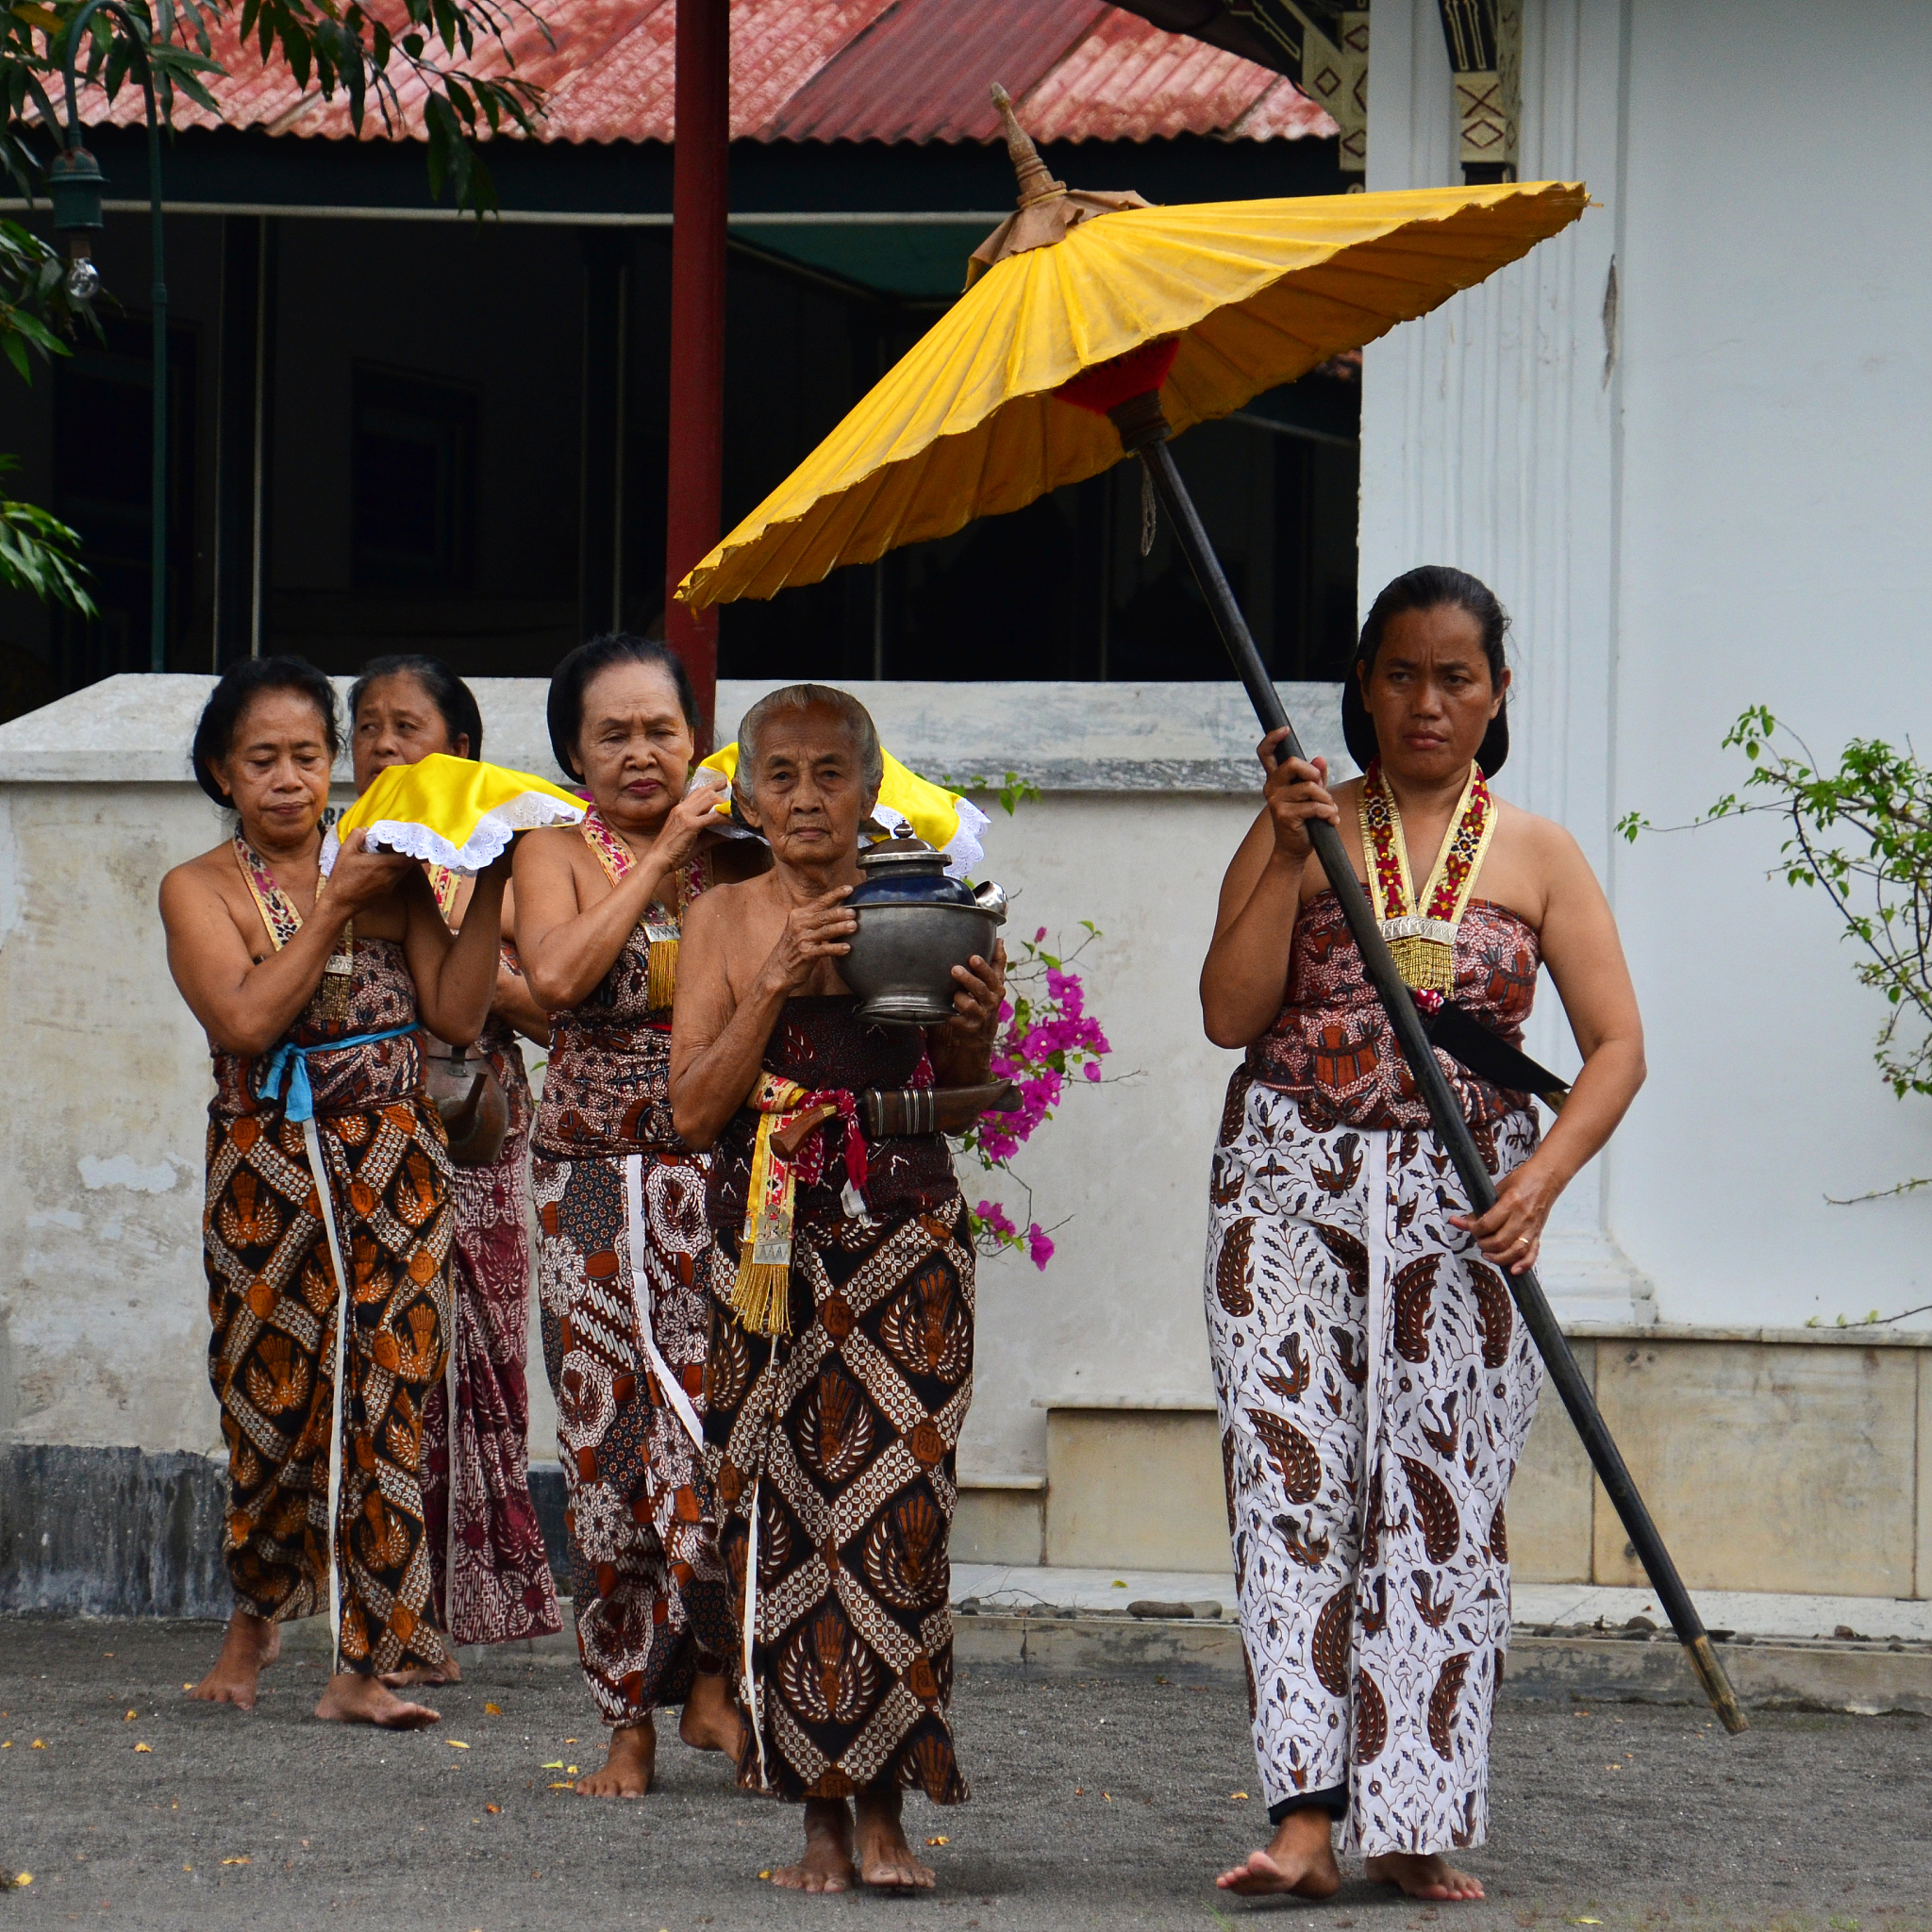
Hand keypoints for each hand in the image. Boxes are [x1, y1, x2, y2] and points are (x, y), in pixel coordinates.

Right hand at [326, 827, 417, 913]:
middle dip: (409, 854)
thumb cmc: (342, 878)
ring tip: (394, 854)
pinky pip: (395, 879)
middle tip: (408, 844)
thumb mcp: (345, 852)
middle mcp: (390, 876)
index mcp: (383, 864)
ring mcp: (390, 886)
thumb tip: (366, 830)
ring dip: (401, 863)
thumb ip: (357, 836)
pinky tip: (383, 868)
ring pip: (402, 872)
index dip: (416, 849)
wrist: (339, 903)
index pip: (409, 857)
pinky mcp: (386, 893)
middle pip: (408, 864)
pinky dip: (394, 872)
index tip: (418, 842)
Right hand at [657, 770, 729, 868]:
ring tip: (736, 811)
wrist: (658, 860)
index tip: (723, 782)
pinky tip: (733, 822)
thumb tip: (728, 834)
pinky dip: (725, 819)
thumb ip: (712, 836)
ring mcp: (685, 815)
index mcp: (680, 809)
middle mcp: (682, 808)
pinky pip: (712, 817)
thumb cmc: (674, 853)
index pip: (697, 792)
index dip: (712, 786)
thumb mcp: (695, 841)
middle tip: (734, 799)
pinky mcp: (690, 825)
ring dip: (724, 805)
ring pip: (710, 799)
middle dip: (722, 794)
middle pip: (706, 792)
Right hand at [758, 885, 856, 995]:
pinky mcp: (805, 954)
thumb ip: (816, 919)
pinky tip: (847, 948)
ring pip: (824, 931)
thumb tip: (841, 910)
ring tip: (853, 926)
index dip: (835, 894)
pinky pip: (824, 949)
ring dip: (840, 928)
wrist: (777, 970)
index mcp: (799, 915)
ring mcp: (802, 939)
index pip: (820, 902)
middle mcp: (799, 925)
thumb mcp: (800, 928)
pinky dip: (836, 948)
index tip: (849, 889)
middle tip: (854, 912)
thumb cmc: (794, 948)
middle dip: (839, 913)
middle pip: (823, 916)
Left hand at [942, 941, 1006, 1044]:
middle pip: (982, 987)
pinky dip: (949, 1016)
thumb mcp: (989, 985)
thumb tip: (999, 939)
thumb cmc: (982, 1005)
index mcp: (996, 988)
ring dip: (960, 998)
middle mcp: (992, 1002)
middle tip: (955, 969)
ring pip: (970, 1004)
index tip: (978, 954)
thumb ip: (992, 965)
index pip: (996, 972)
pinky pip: (957, 1021)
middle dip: (970, 978)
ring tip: (953, 994)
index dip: (990, 962)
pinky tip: (943, 1013)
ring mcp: (981, 1016)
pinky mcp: (970, 1030)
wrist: (979, 1041)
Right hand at [1258, 732, 1337, 866]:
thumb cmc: (1304, 820)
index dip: (1272, 739)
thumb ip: (1316, 777)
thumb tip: (1320, 759)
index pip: (1266, 753)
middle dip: (1315, 775)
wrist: (1294, 848)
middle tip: (1321, 789)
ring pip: (1310, 788)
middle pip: (1293, 763)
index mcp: (1276, 779)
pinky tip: (1331, 820)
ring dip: (1327, 799)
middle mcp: (1271, 787)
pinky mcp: (1284, 815)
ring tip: (1329, 810)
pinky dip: (1328, 813)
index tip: (1284, 730)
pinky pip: (1314, 806)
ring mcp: (1275, 801)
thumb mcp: (1312, 795)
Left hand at [1451, 1158, 1560, 1275]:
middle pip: (1500, 1241)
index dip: (1473, 1229)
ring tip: (1488, 1254)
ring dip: (1499, 1257)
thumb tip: (1466, 1221)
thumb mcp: (1499, 1187)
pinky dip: (1523, 1264)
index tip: (1468, 1227)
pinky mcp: (1538, 1233)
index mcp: (1511, 1203)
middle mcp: (1523, 1217)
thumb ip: (1484, 1206)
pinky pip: (1532, 1253)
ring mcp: (1532, 1227)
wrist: (1548, 1177)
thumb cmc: (1523, 1179)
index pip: (1488, 1224)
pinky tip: (1513, 1270)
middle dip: (1484, 1244)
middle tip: (1478, 1240)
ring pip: (1515, 1251)